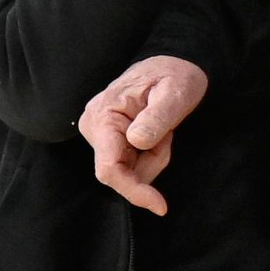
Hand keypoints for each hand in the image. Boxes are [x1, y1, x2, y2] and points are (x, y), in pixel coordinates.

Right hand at [79, 55, 208, 213]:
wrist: (174, 65)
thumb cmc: (175, 75)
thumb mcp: (175, 93)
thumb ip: (157, 117)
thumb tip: (136, 141)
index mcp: (104, 114)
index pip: (109, 168)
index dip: (133, 190)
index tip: (160, 205)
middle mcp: (94, 125)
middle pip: (121, 173)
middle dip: (151, 162)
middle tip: (169, 134)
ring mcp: (100, 133)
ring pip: (128, 171)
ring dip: (153, 158)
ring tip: (164, 129)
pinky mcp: (109, 138)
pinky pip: (130, 163)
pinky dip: (149, 155)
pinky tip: (157, 133)